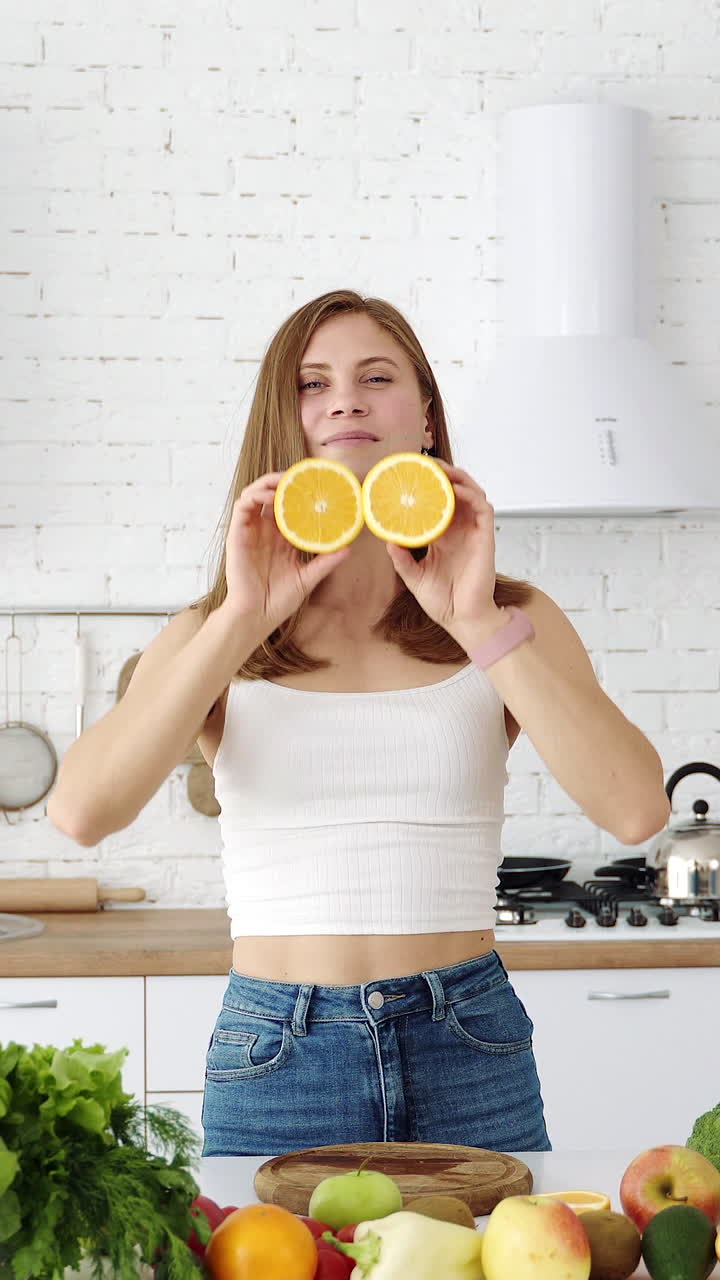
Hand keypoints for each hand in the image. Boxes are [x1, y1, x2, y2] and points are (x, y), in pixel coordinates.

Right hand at [223, 472, 350, 633]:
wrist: (257, 616)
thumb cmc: (279, 600)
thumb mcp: (308, 578)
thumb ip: (326, 562)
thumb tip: (348, 548)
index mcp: (282, 538)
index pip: (290, 507)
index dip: (300, 493)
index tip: (317, 484)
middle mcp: (266, 531)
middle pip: (272, 495)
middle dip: (284, 481)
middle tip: (300, 475)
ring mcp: (251, 532)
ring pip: (255, 494)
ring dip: (268, 483)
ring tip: (284, 481)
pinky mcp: (238, 535)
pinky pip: (242, 506)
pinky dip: (254, 495)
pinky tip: (269, 496)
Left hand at [385, 461, 502, 645]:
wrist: (462, 620)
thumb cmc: (443, 601)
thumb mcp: (413, 577)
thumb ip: (402, 559)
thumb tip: (388, 540)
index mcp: (443, 536)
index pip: (437, 503)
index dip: (428, 486)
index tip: (410, 474)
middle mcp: (459, 530)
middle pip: (456, 491)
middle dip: (444, 473)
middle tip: (425, 463)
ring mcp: (473, 533)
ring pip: (472, 493)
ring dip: (459, 478)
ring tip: (442, 469)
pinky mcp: (485, 538)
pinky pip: (483, 509)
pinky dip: (471, 495)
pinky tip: (456, 491)